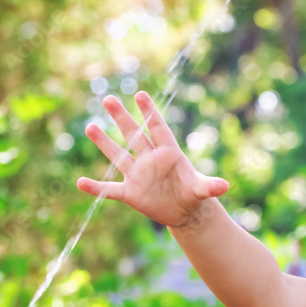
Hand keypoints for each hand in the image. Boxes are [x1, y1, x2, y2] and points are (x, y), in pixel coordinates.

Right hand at [76, 92, 228, 227]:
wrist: (185, 211)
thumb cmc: (194, 193)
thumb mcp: (202, 190)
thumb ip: (210, 186)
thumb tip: (225, 186)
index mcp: (169, 153)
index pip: (158, 129)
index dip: (150, 113)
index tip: (140, 95)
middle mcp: (150, 160)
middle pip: (134, 135)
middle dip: (122, 118)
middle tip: (108, 99)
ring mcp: (138, 175)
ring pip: (118, 156)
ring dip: (104, 143)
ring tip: (90, 127)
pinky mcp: (130, 193)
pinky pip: (109, 189)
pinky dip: (96, 188)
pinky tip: (80, 183)